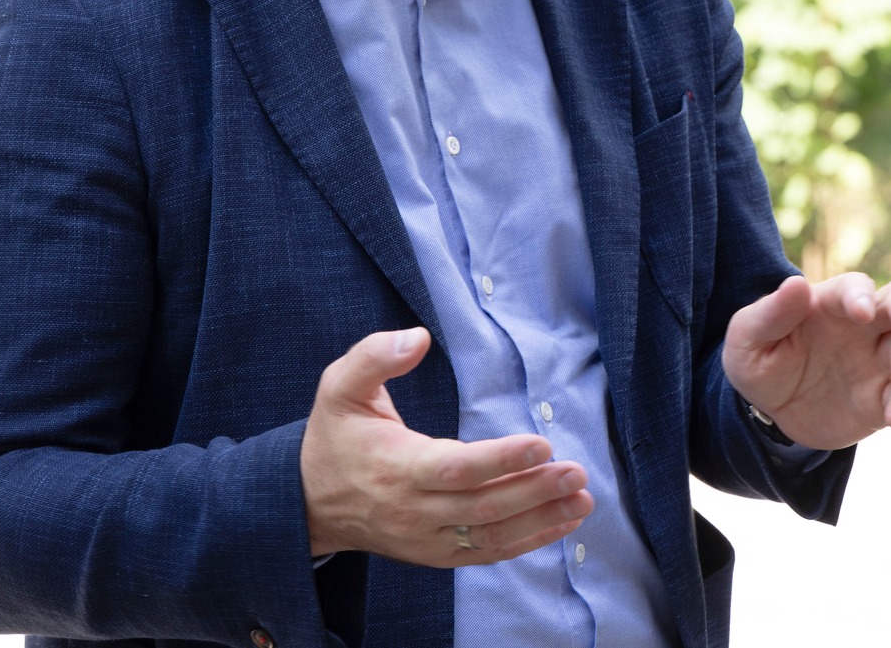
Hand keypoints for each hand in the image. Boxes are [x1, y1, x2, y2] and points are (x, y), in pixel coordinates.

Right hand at [299, 328, 592, 564]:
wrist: (309, 502)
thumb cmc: (334, 436)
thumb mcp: (338, 386)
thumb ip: (374, 356)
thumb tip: (417, 337)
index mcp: (395, 466)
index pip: (455, 469)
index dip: (500, 460)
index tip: (542, 444)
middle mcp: (413, 510)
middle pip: (482, 506)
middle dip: (534, 491)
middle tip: (576, 473)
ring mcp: (425, 538)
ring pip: (490, 535)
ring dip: (540, 520)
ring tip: (582, 499)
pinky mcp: (436, 553)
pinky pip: (486, 553)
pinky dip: (527, 542)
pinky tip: (561, 523)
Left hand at [721, 274, 890, 450]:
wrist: (771, 413)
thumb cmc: (760, 361)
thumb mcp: (749, 339)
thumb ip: (770, 313)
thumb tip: (797, 284)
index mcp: (830, 304)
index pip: (854, 287)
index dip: (860, 295)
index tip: (860, 311)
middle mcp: (862, 326)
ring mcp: (877, 361)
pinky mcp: (882, 398)